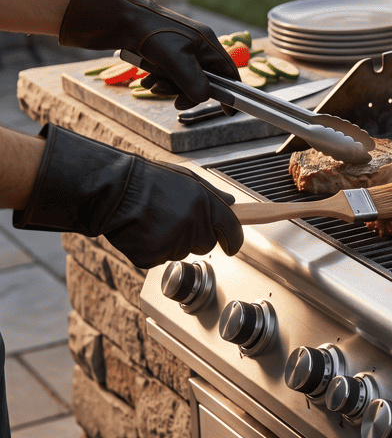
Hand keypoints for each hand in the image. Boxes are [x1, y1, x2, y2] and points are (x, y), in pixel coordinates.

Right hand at [13, 125, 243, 268]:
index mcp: (205, 204)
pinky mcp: (152, 256)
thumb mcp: (185, 178)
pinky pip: (159, 259)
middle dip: (197, 237)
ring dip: (172, 242)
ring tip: (154, 220)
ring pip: (182, 252)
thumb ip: (212, 194)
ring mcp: (172, 242)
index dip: (234, 240)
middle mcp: (192, 225)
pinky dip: (152, 250)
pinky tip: (142, 231)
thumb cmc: (147, 180)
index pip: (232, 230)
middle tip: (175, 220)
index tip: (231, 245)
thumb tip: (232, 204)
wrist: (112, 188)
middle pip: (206, 244)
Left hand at [58, 0, 238, 109]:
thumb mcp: (176, 60)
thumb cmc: (150, 32)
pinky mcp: (163, 52)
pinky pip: (169, 74)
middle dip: (187, 92)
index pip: (228, 73)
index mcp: (207, 43)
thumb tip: (205, 99)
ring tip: (153, 86)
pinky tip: (147, 80)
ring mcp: (179, 49)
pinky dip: (159, 80)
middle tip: (175, 100)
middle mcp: (196, 46)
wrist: (117, 17)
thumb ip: (194, 82)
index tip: (228, 111)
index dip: (230, 92)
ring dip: (169, 87)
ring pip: (183, 79)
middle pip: (204, 80)